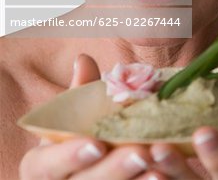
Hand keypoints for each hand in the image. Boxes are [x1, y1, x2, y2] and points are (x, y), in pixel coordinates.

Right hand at [19, 54, 164, 179]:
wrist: (84, 168)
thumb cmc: (74, 137)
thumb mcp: (72, 116)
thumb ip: (79, 91)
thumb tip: (84, 59)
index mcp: (43, 165)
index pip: (47, 165)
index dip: (69, 156)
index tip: (97, 144)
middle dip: (114, 169)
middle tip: (142, 152)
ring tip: (160, 170)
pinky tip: (165, 178)